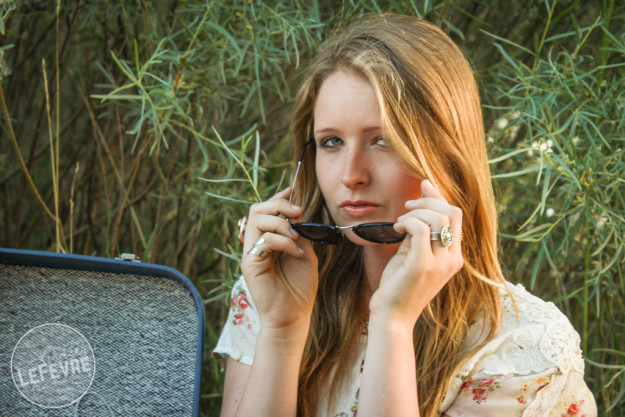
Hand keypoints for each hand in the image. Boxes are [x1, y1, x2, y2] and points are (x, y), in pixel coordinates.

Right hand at [240, 188, 318, 332]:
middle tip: (298, 213)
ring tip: (297, 237)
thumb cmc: (300, 287)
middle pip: (256, 209)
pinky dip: (284, 241)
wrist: (294, 315)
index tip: (293, 192)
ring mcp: (251, 253)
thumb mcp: (304, 252)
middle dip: (278, 205)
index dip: (277, 198)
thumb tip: (298, 211)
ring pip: (257, 219)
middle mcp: (256, 244)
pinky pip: (264, 239)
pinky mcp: (250, 264)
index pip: (265, 210)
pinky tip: (296, 252)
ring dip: (282, 223)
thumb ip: (299, 232)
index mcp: (268, 240)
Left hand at [369, 180, 462, 327]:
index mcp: (454, 257)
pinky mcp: (422, 266)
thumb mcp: (412, 253)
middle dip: (427, 201)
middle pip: (452, 212)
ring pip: (438, 218)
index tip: (423, 186)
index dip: (439, 197)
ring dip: (415, 212)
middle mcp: (452, 259)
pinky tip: (397, 229)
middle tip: (407, 207)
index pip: (456, 216)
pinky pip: (420, 229)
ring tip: (400, 222)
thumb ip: (419, 232)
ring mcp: (440, 263)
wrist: (392, 316)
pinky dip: (407, 222)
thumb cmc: (399, 285)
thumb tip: (419, 203)